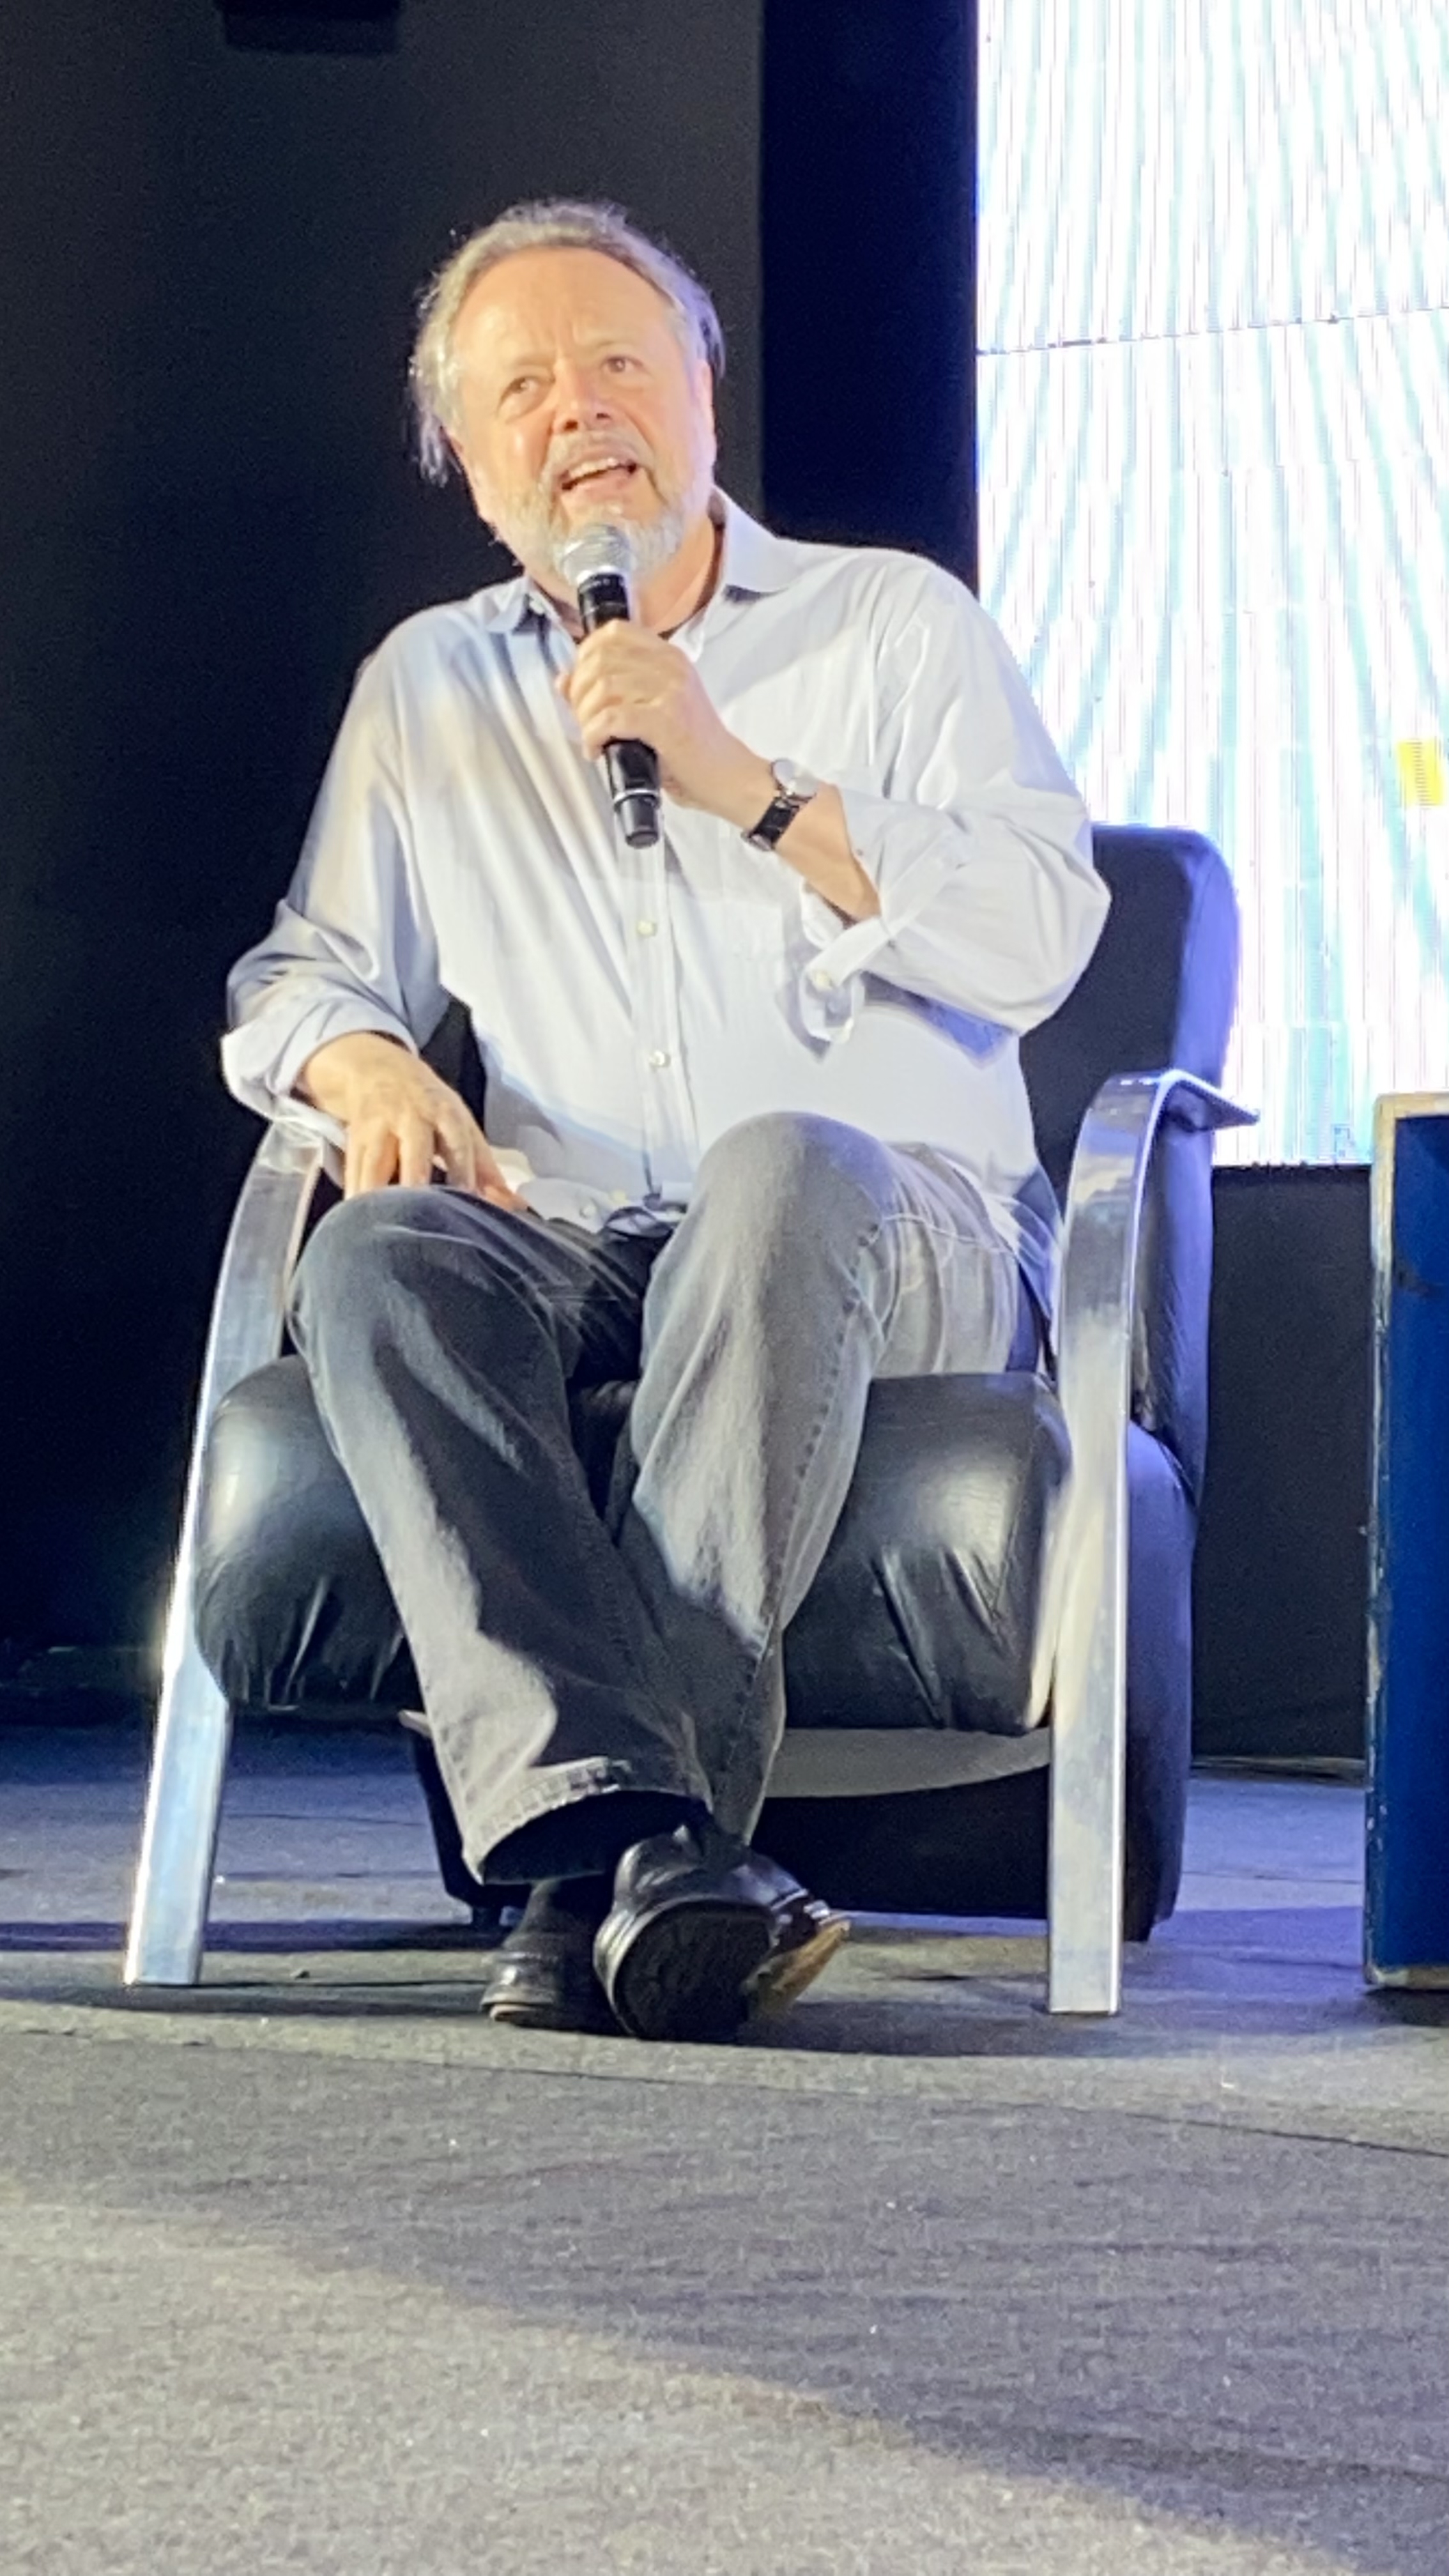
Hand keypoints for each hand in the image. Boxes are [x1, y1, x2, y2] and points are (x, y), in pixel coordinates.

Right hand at [297, 1032, 524, 1207]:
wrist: (378, 1070)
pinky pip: (353, 1174)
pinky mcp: (353, 1142)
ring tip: (381, 1232)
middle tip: (419, 1219)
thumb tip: (514, 1207)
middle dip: (416, 1185)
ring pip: (375, 1166)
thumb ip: (486, 1169)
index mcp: (444, 1113)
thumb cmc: (430, 1106)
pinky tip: (358, 1226)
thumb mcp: (462, 1126)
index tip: (467, 1202)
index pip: (456, 1144)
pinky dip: (356, 1200)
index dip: (462, 1173)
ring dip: (377, 1200)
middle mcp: (410, 1118)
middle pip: (414, 1154)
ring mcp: (378, 1129)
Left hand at [558, 625, 771, 823]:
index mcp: (668, 656)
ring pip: (603, 687)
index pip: (613, 632)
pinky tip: (597, 749)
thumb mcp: (652, 709)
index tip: (581, 684)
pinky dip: (594, 734)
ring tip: (592, 735)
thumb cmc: (692, 749)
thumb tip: (563, 679)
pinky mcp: (666, 721)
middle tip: (582, 717)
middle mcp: (670, 666)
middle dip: (579, 690)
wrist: (728, 777)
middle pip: (600, 658)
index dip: (585, 654)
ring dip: (585, 715)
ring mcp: (669, 691)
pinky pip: (612, 717)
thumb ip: (611, 691)